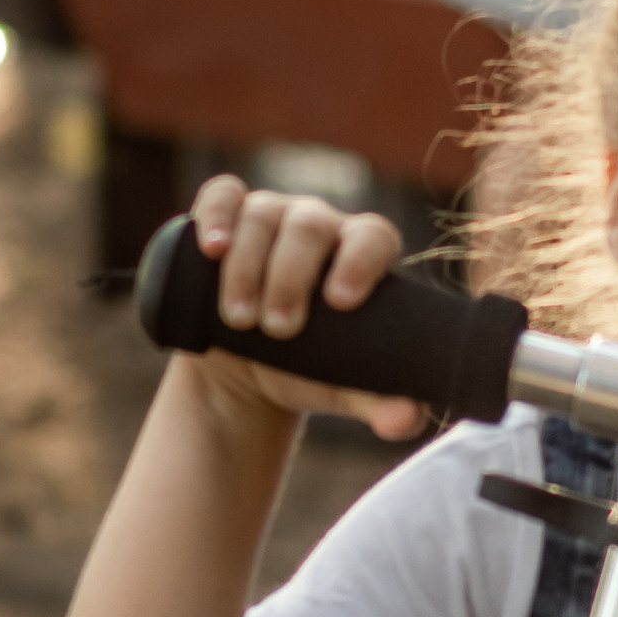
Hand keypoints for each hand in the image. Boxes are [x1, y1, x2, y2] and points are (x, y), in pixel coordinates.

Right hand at [181, 174, 423, 441]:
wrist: (248, 368)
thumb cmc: (309, 367)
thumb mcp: (343, 385)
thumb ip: (380, 400)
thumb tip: (406, 420)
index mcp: (361, 254)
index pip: (373, 236)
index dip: (359, 261)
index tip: (340, 303)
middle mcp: (320, 226)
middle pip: (310, 226)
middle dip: (291, 277)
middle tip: (280, 329)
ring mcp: (272, 214)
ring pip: (263, 215)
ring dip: (248, 268)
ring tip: (241, 320)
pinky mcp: (226, 217)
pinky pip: (221, 196)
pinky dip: (214, 217)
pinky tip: (211, 249)